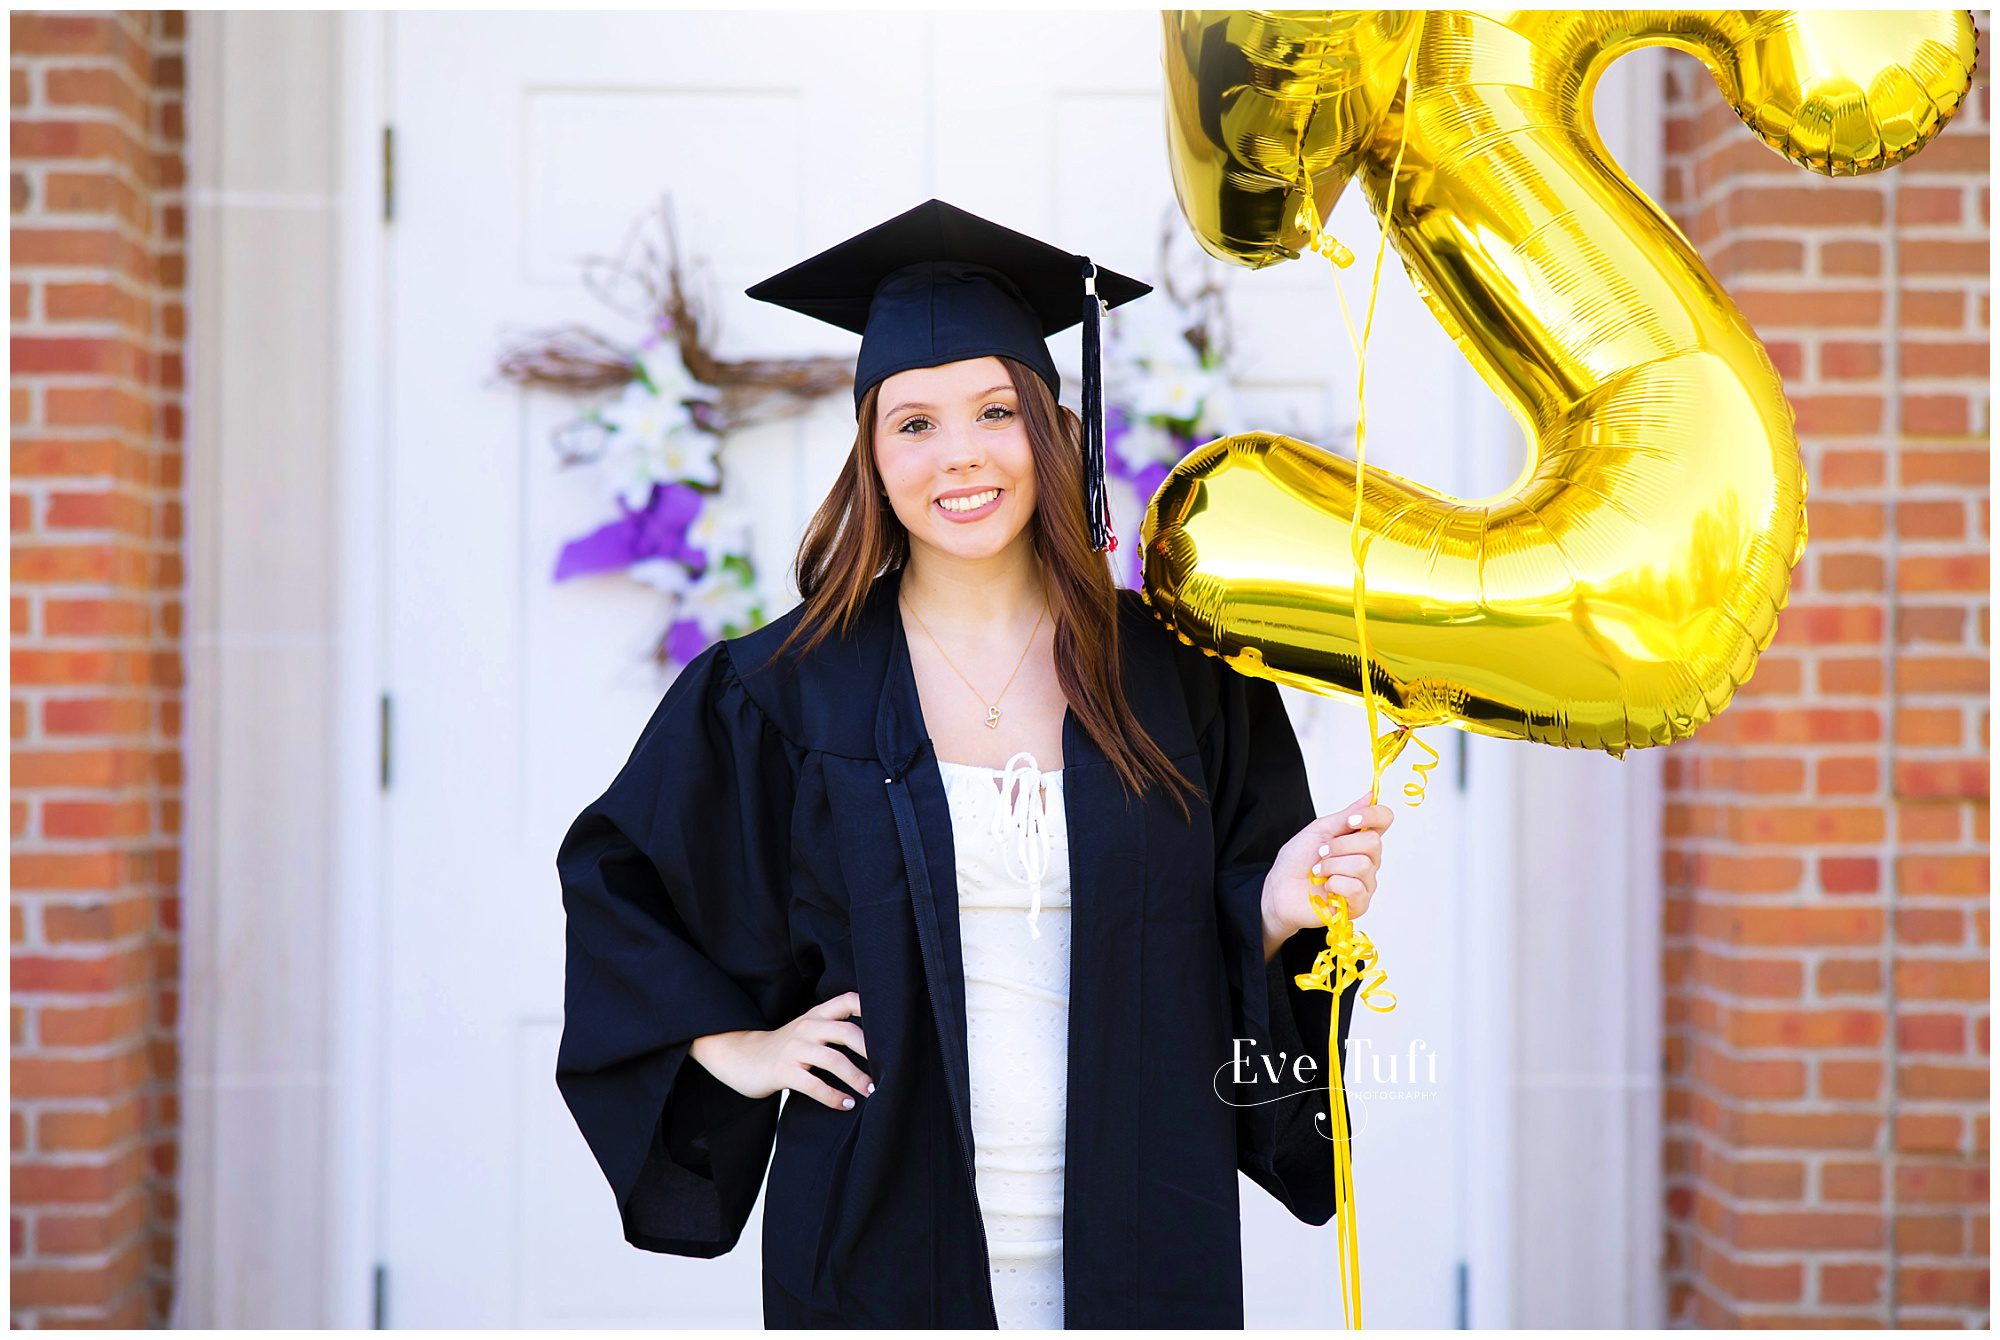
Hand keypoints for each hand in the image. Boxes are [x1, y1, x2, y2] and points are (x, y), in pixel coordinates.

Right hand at [689, 991, 872, 1110]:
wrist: (740, 1057)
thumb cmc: (783, 1047)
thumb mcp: (807, 1030)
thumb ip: (832, 1029)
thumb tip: (875, 1044)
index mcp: (816, 1015)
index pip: (847, 1000)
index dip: (870, 1007)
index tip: (892, 1024)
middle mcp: (807, 1027)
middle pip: (846, 1031)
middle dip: (871, 1051)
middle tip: (890, 1068)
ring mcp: (794, 1049)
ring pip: (833, 1059)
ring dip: (856, 1078)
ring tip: (871, 1091)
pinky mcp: (783, 1071)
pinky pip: (813, 1084)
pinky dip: (832, 1096)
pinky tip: (845, 1104)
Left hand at [1260, 791, 1393, 952]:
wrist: (1280, 889)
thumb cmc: (1297, 859)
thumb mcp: (1320, 830)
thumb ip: (1347, 815)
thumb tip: (1370, 796)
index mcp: (1359, 838)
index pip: (1384, 819)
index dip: (1372, 816)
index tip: (1351, 821)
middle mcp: (1368, 860)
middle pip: (1374, 842)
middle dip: (1339, 845)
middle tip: (1321, 853)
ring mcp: (1366, 882)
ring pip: (1362, 865)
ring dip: (1332, 866)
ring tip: (1319, 872)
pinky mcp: (1359, 904)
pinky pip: (1355, 888)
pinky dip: (1334, 884)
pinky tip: (1326, 887)